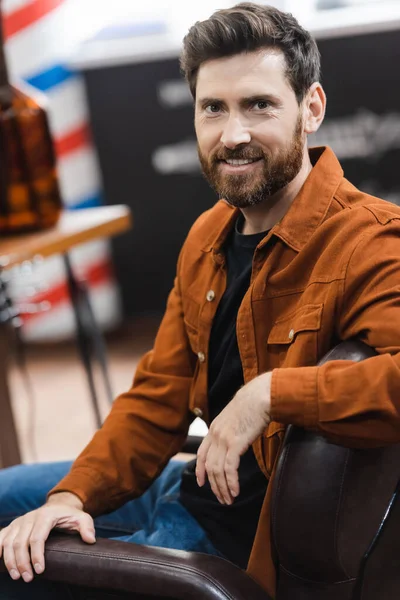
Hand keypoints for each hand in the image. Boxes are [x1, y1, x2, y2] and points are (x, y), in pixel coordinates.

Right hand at [0, 492, 94, 582]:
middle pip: (21, 542)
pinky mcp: (13, 526)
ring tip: (17, 576)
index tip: (40, 570)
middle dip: (23, 562)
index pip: (37, 537)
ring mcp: (20, 522)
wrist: (58, 506)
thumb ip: (87, 526)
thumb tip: (90, 539)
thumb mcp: (82, 518)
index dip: (37, 555)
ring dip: (10, 561)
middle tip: (28, 578)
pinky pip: (1, 537)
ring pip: (9, 542)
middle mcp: (30, 517)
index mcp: (46, 515)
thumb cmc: (69, 516)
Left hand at [196, 372, 271, 504]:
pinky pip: (229, 469)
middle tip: (222, 499)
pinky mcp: (235, 443)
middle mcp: (215, 434)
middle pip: (209, 467)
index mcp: (214, 429)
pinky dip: (231, 482)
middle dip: (214, 486)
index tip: (202, 484)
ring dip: (223, 488)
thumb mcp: (235, 418)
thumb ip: (231, 430)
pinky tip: (236, 491)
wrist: (259, 396)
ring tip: (229, 499)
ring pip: (217, 471)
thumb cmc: (252, 405)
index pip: (201, 454)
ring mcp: (223, 439)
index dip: (200, 470)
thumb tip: (235, 441)